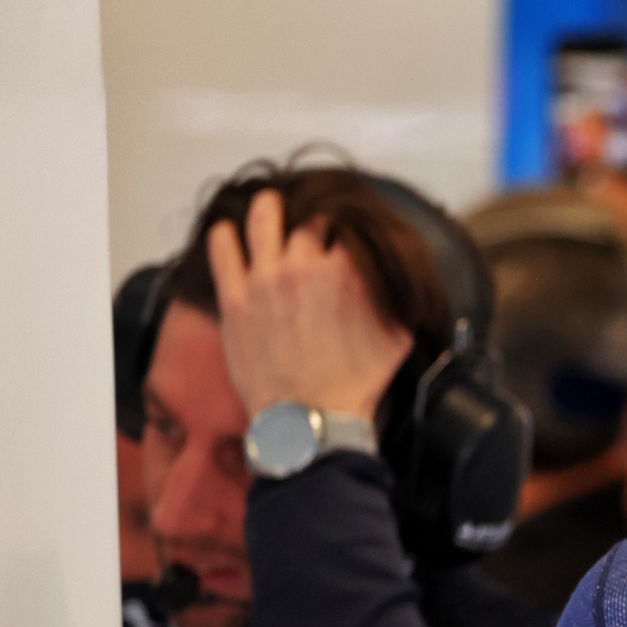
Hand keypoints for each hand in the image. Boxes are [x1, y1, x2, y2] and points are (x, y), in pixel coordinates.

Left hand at [207, 190, 413, 420]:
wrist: (311, 419)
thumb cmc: (356, 383)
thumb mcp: (398, 337)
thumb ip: (398, 298)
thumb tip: (404, 279)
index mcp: (346, 272)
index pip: (349, 230)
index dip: (349, 233)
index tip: (347, 241)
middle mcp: (304, 266)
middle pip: (309, 223)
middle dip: (315, 226)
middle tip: (314, 234)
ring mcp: (265, 279)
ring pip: (263, 218)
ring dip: (269, 208)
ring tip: (269, 206)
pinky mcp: (234, 298)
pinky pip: (222, 249)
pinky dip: (225, 235)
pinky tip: (229, 233)